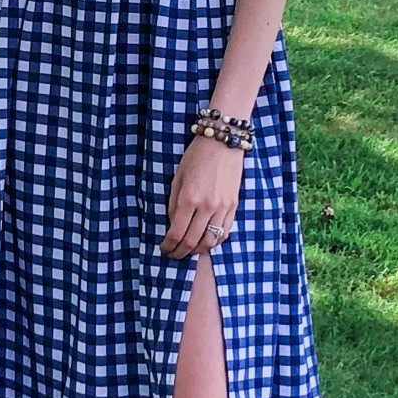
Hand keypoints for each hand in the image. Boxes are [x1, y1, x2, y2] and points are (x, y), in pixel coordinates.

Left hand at [161, 137, 243, 257]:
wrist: (222, 143)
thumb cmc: (195, 157)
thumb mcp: (177, 178)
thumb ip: (174, 204)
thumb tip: (173, 226)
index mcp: (188, 198)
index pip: (177, 233)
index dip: (168, 245)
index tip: (164, 248)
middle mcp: (207, 206)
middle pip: (192, 241)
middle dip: (180, 252)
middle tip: (173, 255)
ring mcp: (223, 207)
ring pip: (211, 241)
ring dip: (198, 250)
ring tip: (189, 250)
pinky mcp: (234, 206)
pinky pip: (225, 232)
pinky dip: (214, 241)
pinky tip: (206, 241)